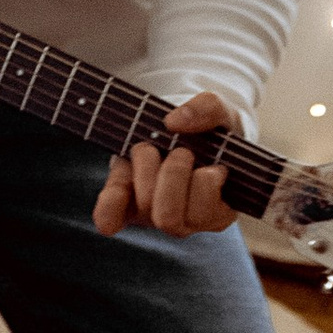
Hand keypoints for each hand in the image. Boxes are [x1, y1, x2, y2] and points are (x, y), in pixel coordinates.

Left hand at [93, 96, 239, 238]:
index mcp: (213, 211)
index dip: (205, 182)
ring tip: (154, 149)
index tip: (212, 165)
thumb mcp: (222, 115)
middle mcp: (182, 221)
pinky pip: (111, 216)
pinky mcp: (125, 204)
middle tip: (181, 152)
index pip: (204, 213)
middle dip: (174, 174)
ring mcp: (152, 216)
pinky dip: (110, 208)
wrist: (183, 130)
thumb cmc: (210, 132)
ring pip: (144, 207)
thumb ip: (209, 110)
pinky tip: (117, 192)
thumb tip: (174, 122)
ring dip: (147, 170)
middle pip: (168, 216)